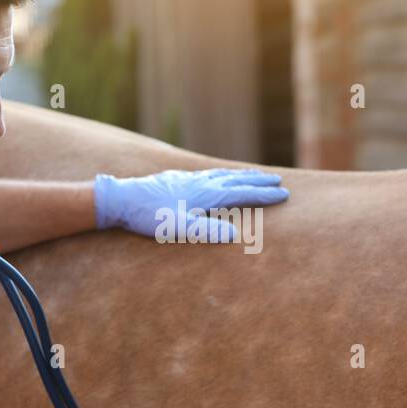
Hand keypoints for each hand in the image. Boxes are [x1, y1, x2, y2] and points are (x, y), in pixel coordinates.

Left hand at [93, 168, 288, 240]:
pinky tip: (217, 177)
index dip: (263, 195)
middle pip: (237, 180)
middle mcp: (201, 182)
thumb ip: (206, 230)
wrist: (123, 198)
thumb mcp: (179, 228)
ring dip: (242, 175)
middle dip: (258, 182)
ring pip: (223, 174)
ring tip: (254, 175)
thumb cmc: (150, 217)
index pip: (242, 193)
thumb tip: (235, 233)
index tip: (283, 194)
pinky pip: (208, 174)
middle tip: (278, 181)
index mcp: (206, 194)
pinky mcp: (177, 178)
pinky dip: (222, 174)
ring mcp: (189, 178)